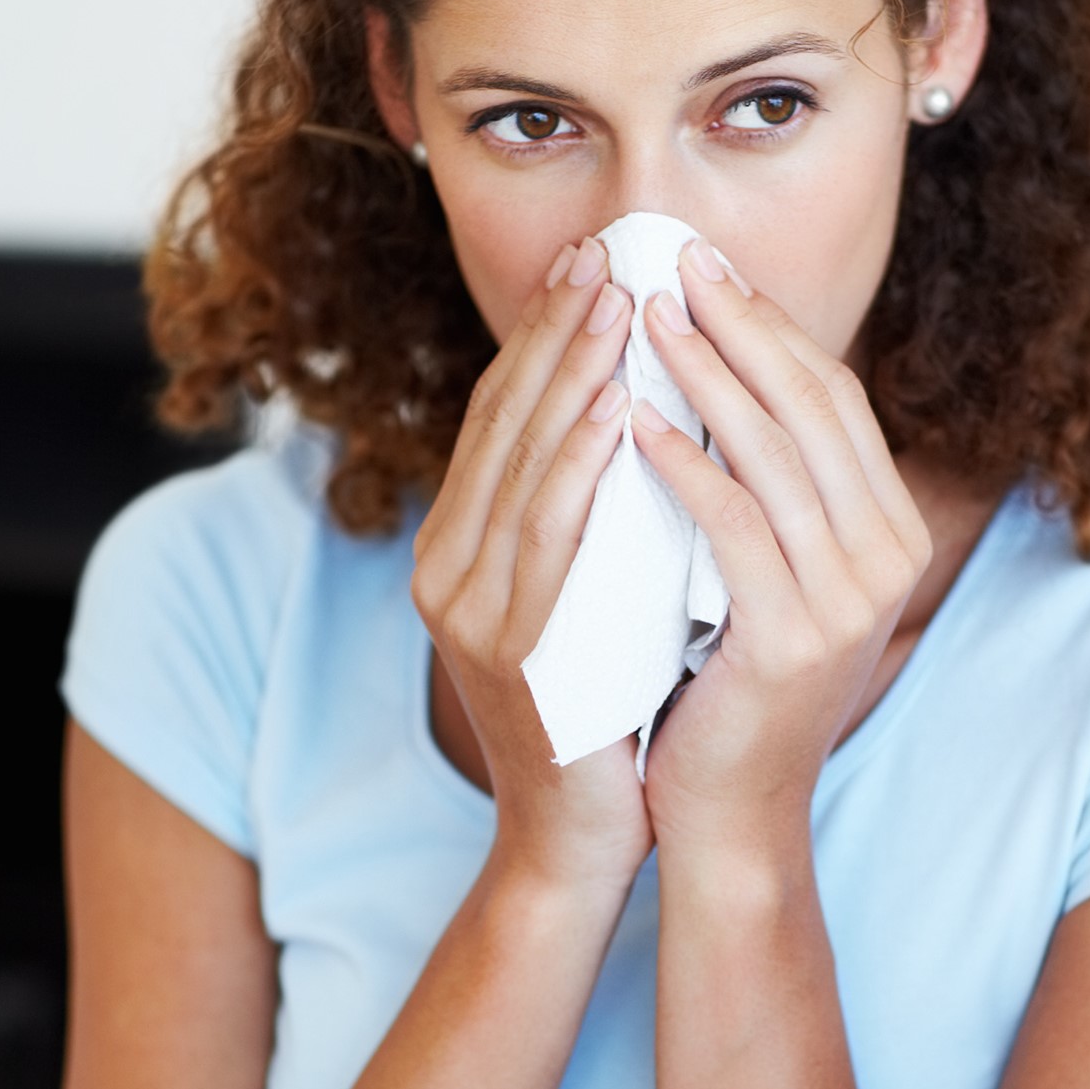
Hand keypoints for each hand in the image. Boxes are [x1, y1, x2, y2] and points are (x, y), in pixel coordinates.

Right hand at [411, 237, 651, 893]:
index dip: (541, 335)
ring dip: (568, 375)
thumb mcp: (593, 592)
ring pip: (519, 465)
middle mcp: (449, 568)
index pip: (499, 417)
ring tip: (617, 302)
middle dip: (556, 330)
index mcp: (462, 549)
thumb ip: (594, 516)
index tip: (593, 263)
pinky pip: (545, 538)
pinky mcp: (507, 649)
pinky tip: (610, 408)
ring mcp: (469, 609)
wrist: (580, 837)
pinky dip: (575, 465)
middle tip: (607, 251)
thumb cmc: (606, 710)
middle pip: (501, 423)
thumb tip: (640, 413)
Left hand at [632, 239, 932, 852]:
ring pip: (775, 453)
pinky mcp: (793, 638)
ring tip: (643, 316)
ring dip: (704, 374)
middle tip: (673, 259)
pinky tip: (634, 422)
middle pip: (812, 407)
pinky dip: (685, 465)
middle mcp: (885, 557)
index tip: (705, 266)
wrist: (729, 814)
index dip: (770, 325)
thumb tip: (717, 377)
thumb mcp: (765, 576)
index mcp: (886, 532)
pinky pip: (734, 526)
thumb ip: (767, 493)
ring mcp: (848, 600)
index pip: (833, 398)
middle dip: (739, 324)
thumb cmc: (726, 687)